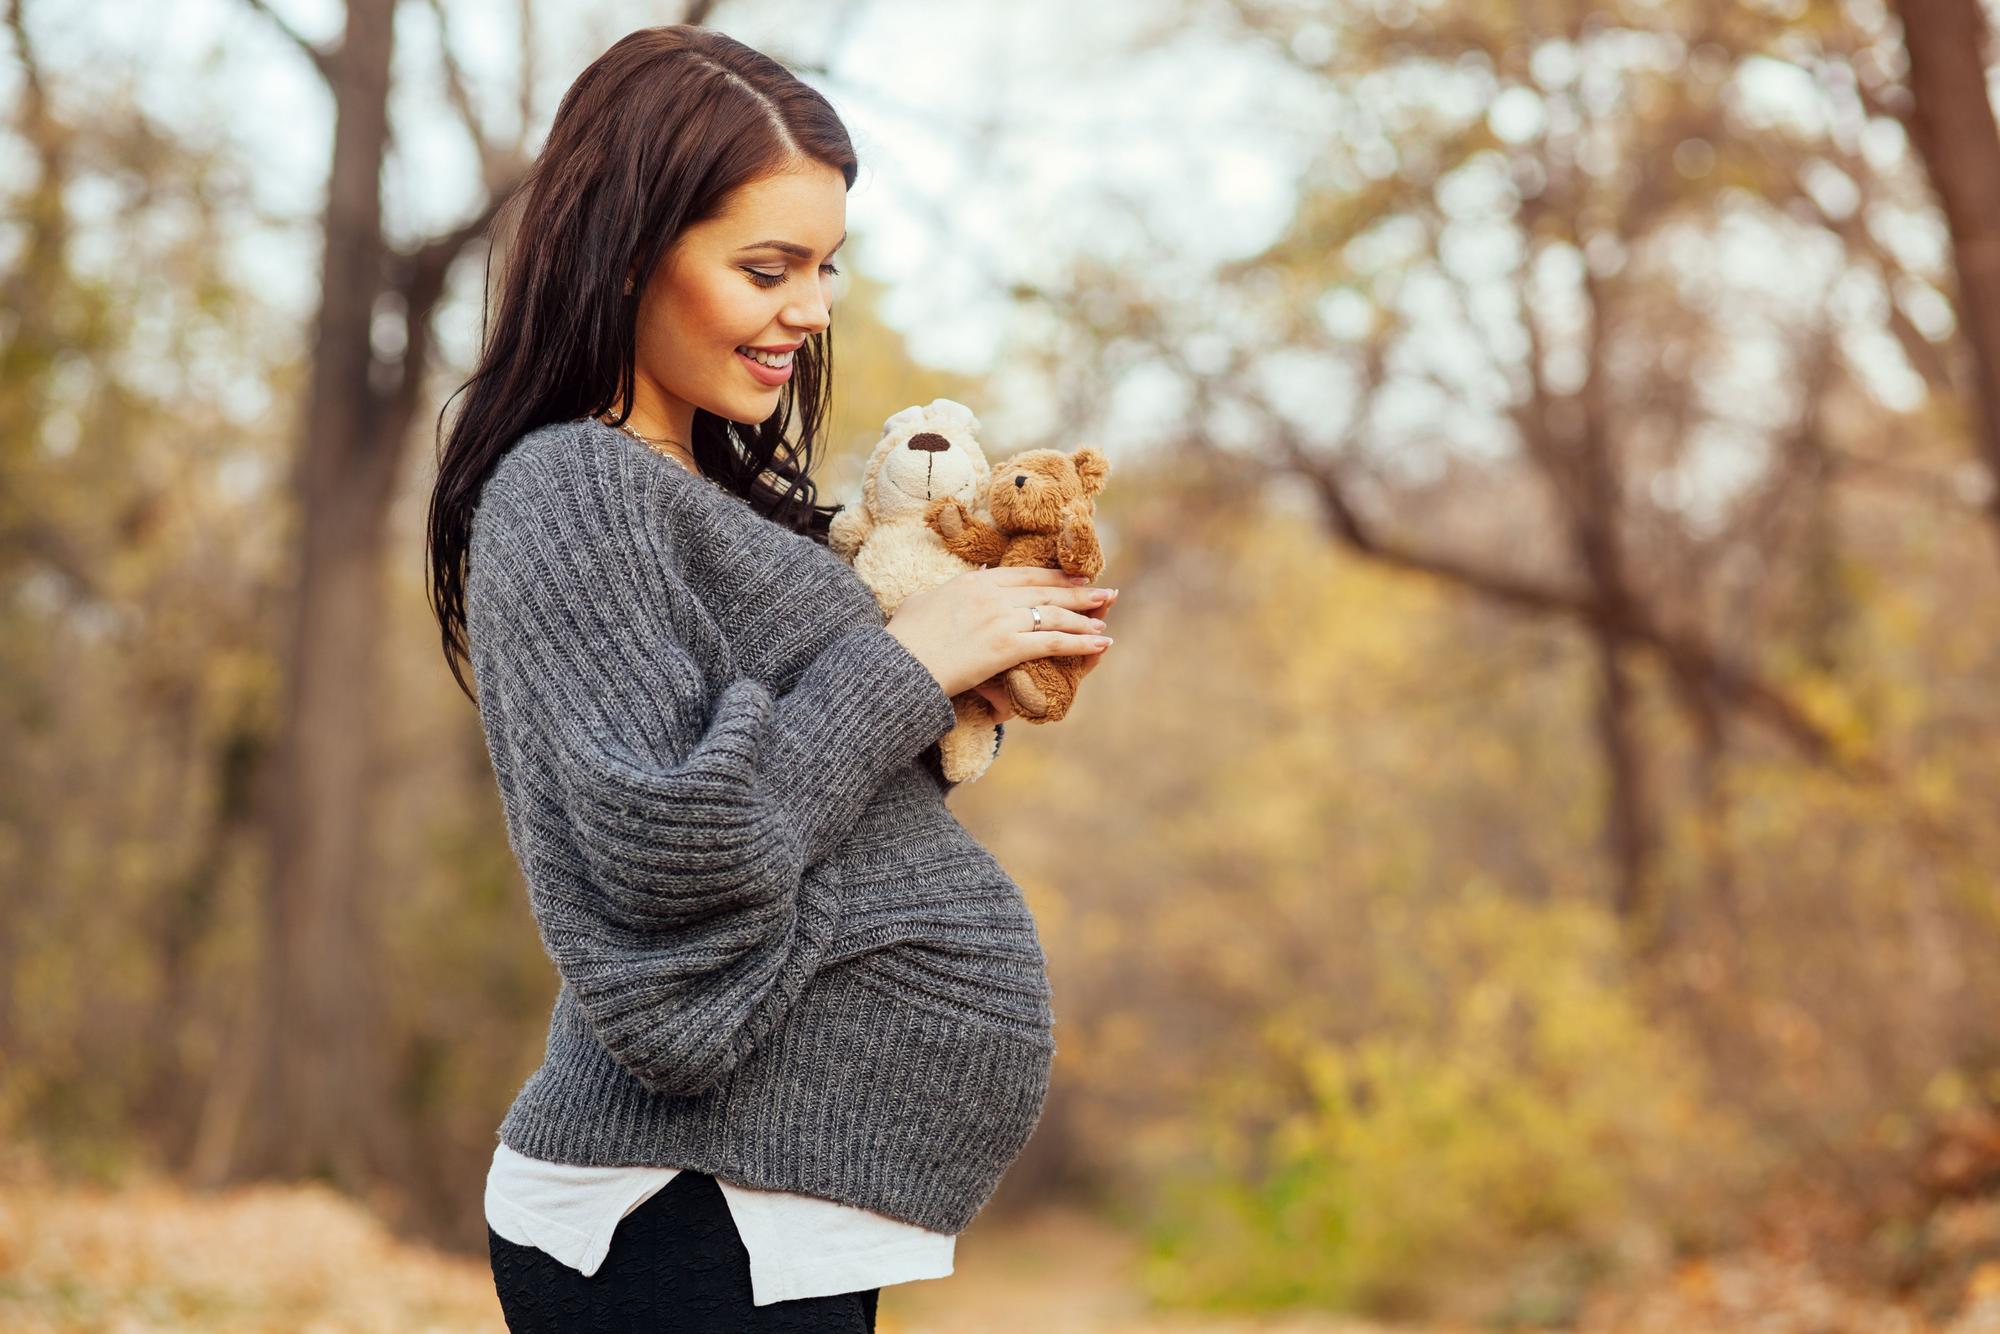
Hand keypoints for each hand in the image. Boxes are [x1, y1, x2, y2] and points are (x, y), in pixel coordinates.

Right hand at [886, 567, 1115, 699]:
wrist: (898, 665)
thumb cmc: (904, 638)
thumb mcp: (926, 600)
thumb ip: (950, 591)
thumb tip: (965, 586)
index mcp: (976, 582)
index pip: (1026, 574)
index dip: (1055, 575)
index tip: (1075, 576)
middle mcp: (993, 595)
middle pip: (1047, 589)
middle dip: (1079, 592)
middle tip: (1105, 594)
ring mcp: (1001, 620)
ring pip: (1054, 614)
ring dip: (1084, 618)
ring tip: (1103, 622)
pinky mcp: (1005, 648)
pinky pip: (1052, 643)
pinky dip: (1080, 643)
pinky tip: (1099, 644)